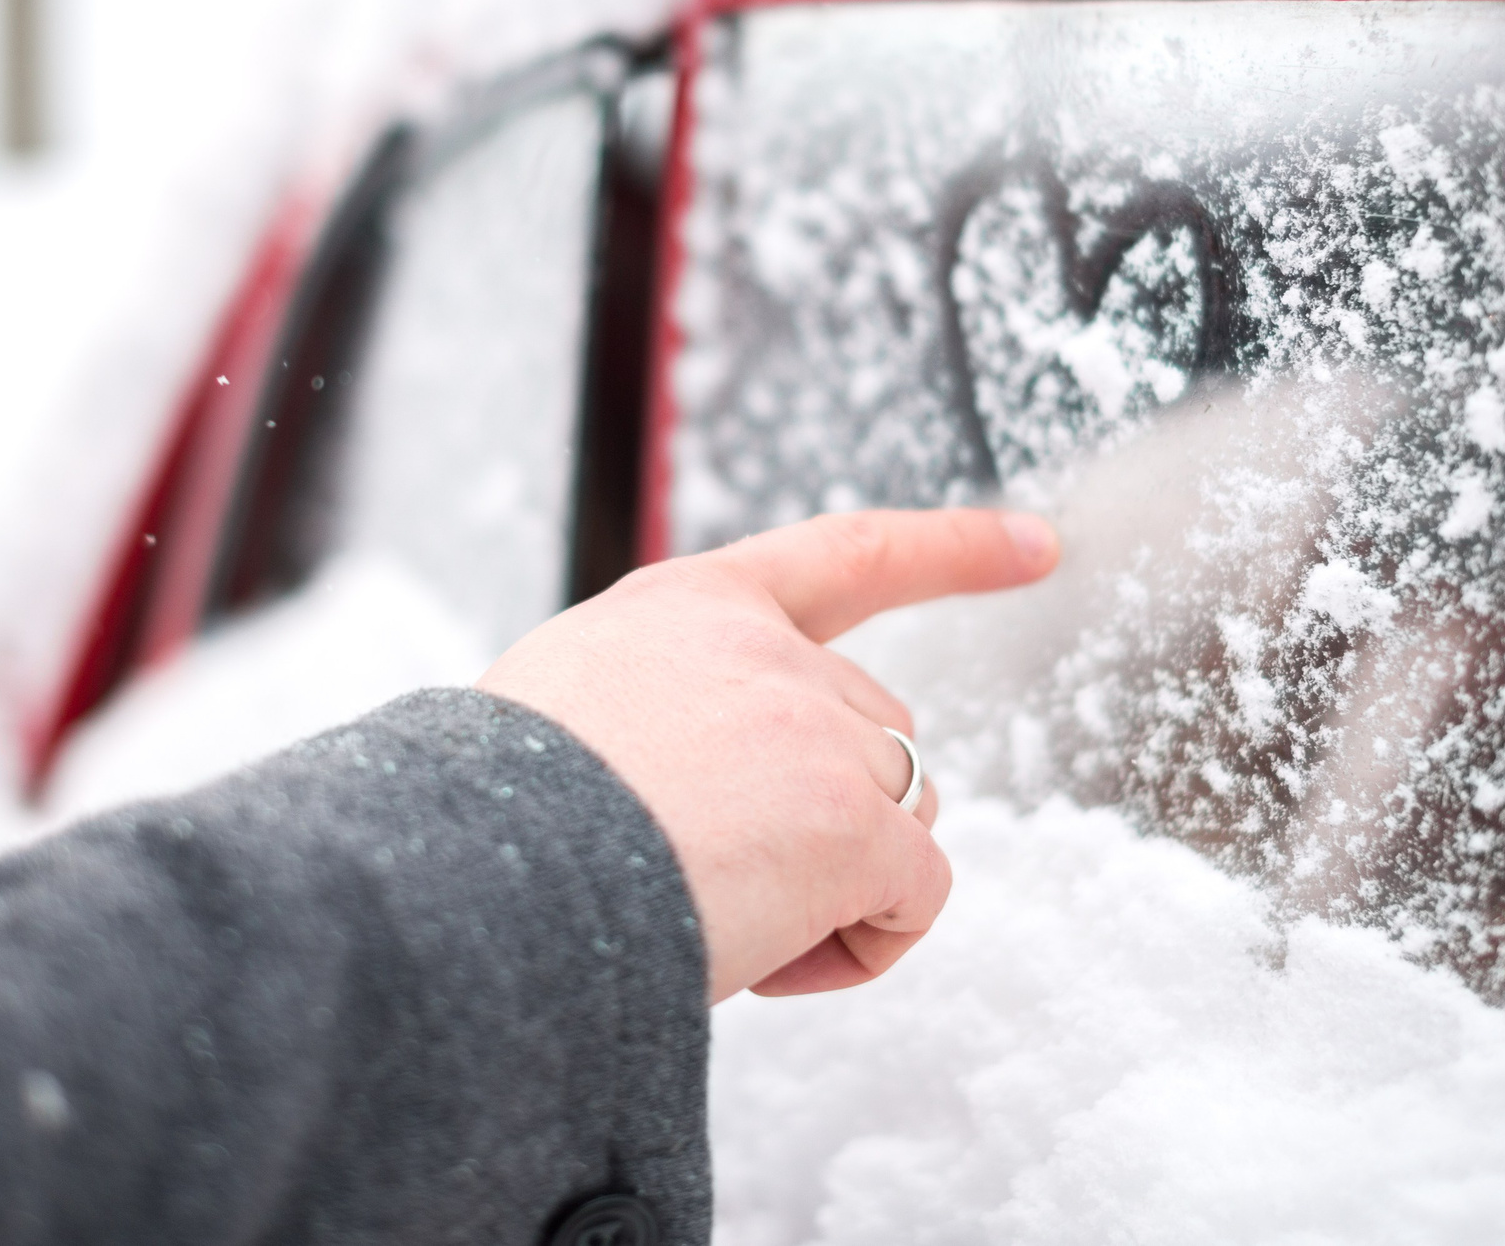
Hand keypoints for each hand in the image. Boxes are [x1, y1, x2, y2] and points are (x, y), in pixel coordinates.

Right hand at [477, 509, 1058, 1001]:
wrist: (464, 880)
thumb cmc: (488, 830)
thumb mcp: (569, 717)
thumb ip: (669, 717)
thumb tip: (739, 808)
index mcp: (685, 608)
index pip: (844, 558)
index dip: (949, 552)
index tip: (1040, 543)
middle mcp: (763, 648)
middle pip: (879, 737)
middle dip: (833, 819)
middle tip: (713, 887)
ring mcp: (814, 727)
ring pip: (903, 815)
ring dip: (837, 885)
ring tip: (717, 919)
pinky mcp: (851, 818)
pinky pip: (915, 897)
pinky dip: (863, 947)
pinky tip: (767, 960)